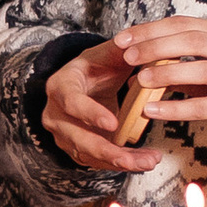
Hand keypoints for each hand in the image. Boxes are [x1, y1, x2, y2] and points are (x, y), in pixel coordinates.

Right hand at [43, 42, 144, 175]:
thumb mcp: (105, 54)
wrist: (84, 83)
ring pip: (89, 154)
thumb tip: (134, 42)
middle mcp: (56, 114)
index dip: (90, 114)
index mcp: (61, 86)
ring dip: (121, 161)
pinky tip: (144, 161)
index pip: (72, 102)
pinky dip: (121, 163)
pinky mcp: (77, 148)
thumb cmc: (95, 67)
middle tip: (138, 158)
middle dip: (110, 151)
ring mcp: (64, 135)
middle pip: (78, 138)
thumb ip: (120, 48)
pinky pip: (97, 161)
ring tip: (150, 161)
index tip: (114, 123)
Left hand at [110, 16, 206, 138]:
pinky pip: (203, 106)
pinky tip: (152, 109)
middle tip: (128, 55)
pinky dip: (175, 108)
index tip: (124, 37)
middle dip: (156, 46)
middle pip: (191, 40)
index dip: (151, 30)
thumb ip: (190, 53)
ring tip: (140, 79)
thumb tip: (148, 54)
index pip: (184, 24)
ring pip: (200, 69)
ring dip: (167, 73)